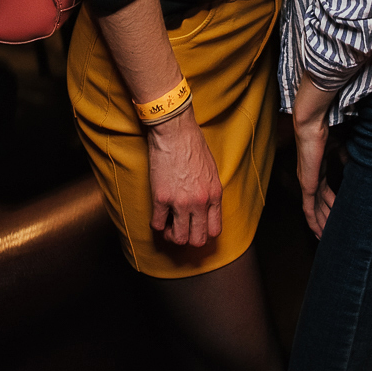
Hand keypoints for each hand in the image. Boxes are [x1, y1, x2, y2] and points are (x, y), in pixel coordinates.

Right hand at [147, 108, 221, 246]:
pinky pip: (157, 224)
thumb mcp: (211, 171)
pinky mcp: (161, 197)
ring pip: (178, 238)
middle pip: (197, 240)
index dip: (203, 233)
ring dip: (171, 235)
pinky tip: (157, 215)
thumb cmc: (192, 144)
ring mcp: (180, 201)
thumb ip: (210, 192)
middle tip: (180, 228)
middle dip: (188, 238)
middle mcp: (200, 202)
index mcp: (214, 195)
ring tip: (168, 225)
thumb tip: (205, 209)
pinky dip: (156, 224)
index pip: (214, 230)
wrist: (174, 130)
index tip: (195, 227)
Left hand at [292, 75, 337, 239]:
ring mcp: (307, 181)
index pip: (324, 192)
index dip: (330, 205)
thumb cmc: (327, 129)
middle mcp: (310, 177)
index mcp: (317, 168)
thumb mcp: (342, 145)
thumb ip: (348, 157)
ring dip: (320, 224)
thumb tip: (356, 165)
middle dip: (326, 219)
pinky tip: (319, 234)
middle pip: (319, 204)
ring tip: (327, 239)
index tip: (338, 214)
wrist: (313, 122)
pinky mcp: (306, 185)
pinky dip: (314, 222)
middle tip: (333, 234)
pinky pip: (308, 209)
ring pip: (313, 210)